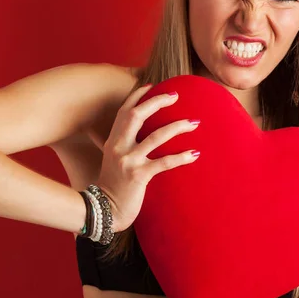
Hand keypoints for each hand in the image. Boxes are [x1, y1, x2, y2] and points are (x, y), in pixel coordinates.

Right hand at [96, 84, 200, 231]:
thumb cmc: (113, 186)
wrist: (103, 212)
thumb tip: (140, 136)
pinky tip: (195, 154)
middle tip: (176, 95)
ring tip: (194, 122)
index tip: (152, 86)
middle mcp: (119, 147)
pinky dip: (181, 157)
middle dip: (157, 102)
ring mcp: (128, 161)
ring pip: (156, 136)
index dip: (137, 96)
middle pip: (136, 115)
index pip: (123, 112)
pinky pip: (164, 163)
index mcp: (113, 141)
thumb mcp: (113, 161)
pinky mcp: (138, 176)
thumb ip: (123, 146)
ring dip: (177, 126)